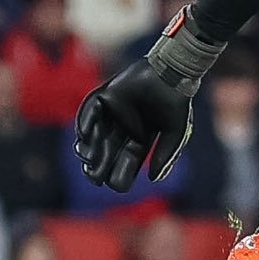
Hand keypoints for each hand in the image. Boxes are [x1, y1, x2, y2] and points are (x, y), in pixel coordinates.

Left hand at [74, 59, 192, 191]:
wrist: (171, 74)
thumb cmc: (176, 103)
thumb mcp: (175, 133)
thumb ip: (165, 155)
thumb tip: (153, 180)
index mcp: (141, 137)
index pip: (128, 160)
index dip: (122, 173)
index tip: (118, 185)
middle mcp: (124, 127)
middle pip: (108, 151)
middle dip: (101, 165)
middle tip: (94, 178)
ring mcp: (114, 112)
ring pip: (95, 134)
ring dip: (89, 148)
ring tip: (87, 159)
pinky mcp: (106, 96)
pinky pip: (90, 111)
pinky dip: (84, 122)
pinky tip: (83, 135)